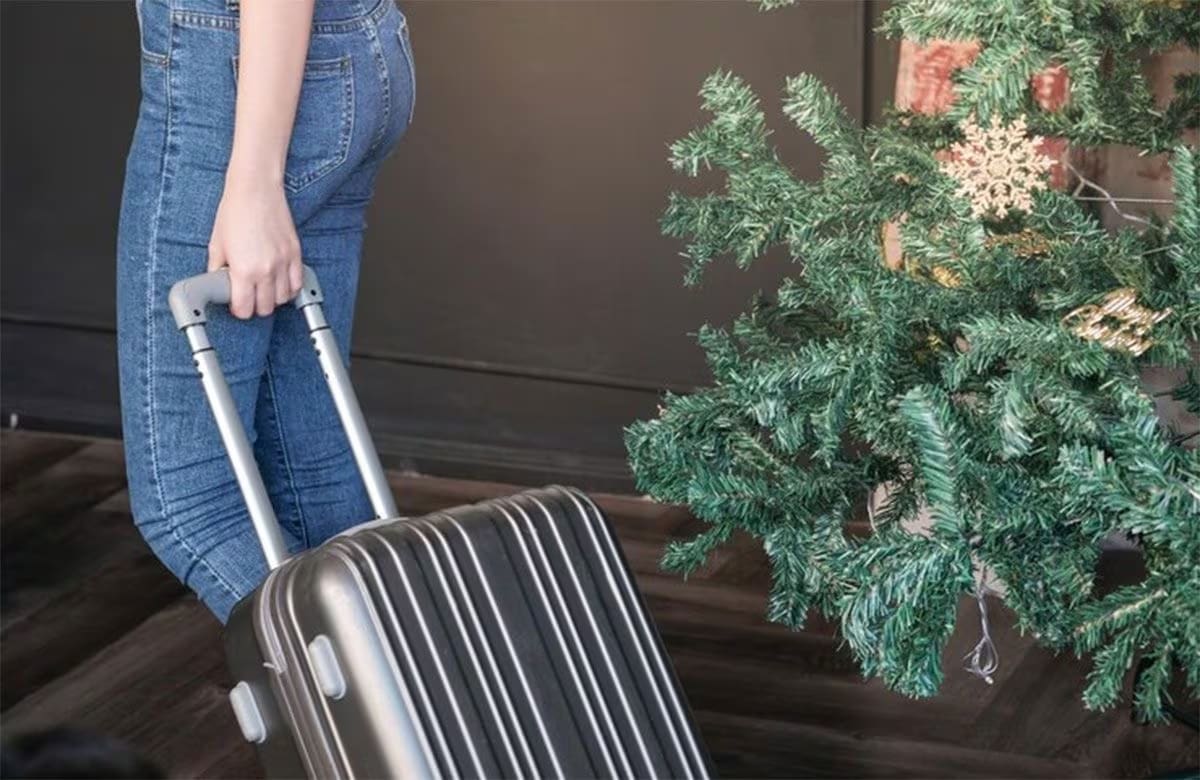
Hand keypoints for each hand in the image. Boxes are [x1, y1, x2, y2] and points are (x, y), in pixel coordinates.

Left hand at [207, 172, 302, 318]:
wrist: (256, 190)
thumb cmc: (235, 212)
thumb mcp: (216, 244)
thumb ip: (217, 269)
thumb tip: (218, 283)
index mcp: (244, 270)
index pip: (244, 309)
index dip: (238, 309)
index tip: (236, 304)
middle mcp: (266, 270)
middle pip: (265, 308)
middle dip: (255, 306)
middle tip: (248, 296)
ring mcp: (284, 263)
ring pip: (283, 299)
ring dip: (272, 298)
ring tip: (263, 288)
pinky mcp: (295, 254)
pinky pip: (297, 284)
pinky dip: (289, 288)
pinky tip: (280, 283)